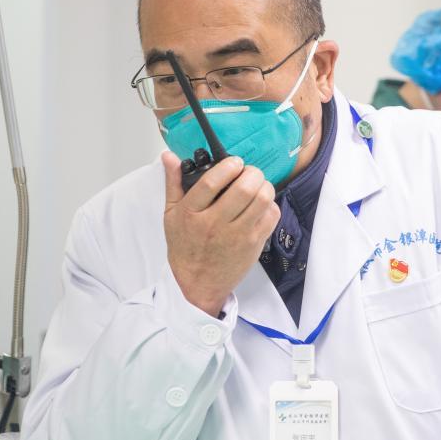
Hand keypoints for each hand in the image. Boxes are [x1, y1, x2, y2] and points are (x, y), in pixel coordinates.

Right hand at [162, 151, 279, 315]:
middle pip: (244, 188)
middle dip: (252, 172)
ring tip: (257, 186)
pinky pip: (271, 216)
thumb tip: (169, 157)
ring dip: (264, 186)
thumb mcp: (171, 215)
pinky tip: (261, 205)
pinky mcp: (253, 244)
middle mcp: (214, 224)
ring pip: (262, 200)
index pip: (212, 182)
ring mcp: (237, 235)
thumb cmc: (185, 248)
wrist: (198, 283)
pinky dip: (270, 205)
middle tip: (249, 173)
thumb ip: (173, 183)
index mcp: (191, 214)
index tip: (234, 162)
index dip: (228, 166)